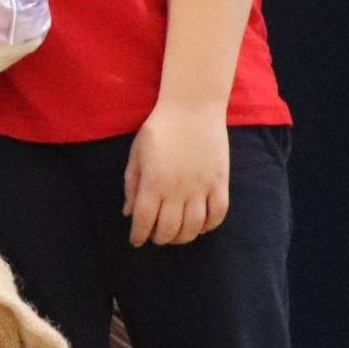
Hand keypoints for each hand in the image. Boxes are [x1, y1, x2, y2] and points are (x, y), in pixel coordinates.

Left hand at [123, 104, 229, 246]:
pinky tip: (201, 226)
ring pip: (193, 227)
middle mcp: (177, 189)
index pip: (144, 221)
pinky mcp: (220, 182)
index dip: (138, 236)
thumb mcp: (137, 154)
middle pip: (168, 229)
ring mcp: (201, 187)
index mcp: (153, 182)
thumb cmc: (159, 128)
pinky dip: (210, 225)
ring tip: (176, 234)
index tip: (136, 241)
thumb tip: (129, 213)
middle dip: (159, 238)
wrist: (192, 107)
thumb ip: (132, 184)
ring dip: (183, 237)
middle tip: (156, 236)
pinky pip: (218, 213)